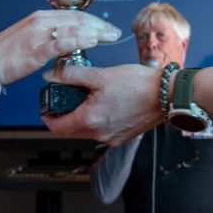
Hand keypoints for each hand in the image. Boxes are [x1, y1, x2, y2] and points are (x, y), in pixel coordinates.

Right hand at [0, 10, 120, 85]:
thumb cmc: (6, 55)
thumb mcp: (28, 39)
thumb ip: (46, 38)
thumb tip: (64, 43)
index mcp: (40, 17)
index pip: (73, 15)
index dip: (93, 20)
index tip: (106, 27)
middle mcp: (41, 20)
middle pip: (78, 19)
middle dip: (100, 25)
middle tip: (115, 32)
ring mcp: (39, 33)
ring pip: (74, 28)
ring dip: (96, 31)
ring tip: (111, 36)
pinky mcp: (36, 48)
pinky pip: (62, 42)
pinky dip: (80, 40)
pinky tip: (93, 41)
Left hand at [40, 61, 161, 145]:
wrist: (166, 95)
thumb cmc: (137, 84)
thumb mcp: (100, 74)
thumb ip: (72, 75)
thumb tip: (51, 75)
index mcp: (90, 120)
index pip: (57, 128)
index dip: (47, 118)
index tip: (46, 107)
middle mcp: (99, 134)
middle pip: (71, 130)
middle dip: (64, 116)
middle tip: (64, 98)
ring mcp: (112, 138)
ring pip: (86, 130)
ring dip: (81, 117)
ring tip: (86, 97)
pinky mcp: (122, 137)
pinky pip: (102, 131)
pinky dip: (97, 120)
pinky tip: (104, 103)